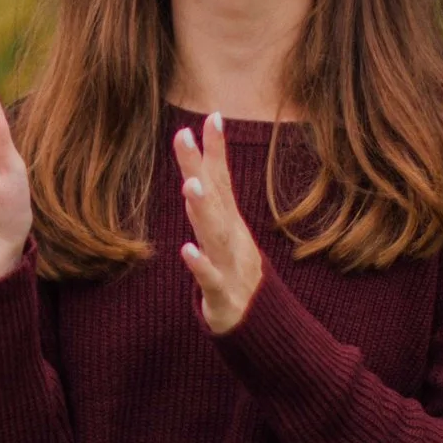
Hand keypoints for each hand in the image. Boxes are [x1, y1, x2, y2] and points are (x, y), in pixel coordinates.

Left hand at [174, 113, 263, 334]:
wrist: (258, 327)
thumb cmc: (234, 274)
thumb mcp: (225, 237)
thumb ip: (212, 206)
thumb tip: (195, 174)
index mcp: (230, 223)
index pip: (222, 181)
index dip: (215, 150)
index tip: (211, 116)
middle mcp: (231, 238)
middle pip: (214, 199)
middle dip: (200, 167)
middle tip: (184, 135)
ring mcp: (229, 264)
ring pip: (215, 235)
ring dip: (203, 210)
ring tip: (189, 185)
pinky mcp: (221, 295)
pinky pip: (209, 279)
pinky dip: (200, 265)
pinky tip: (186, 250)